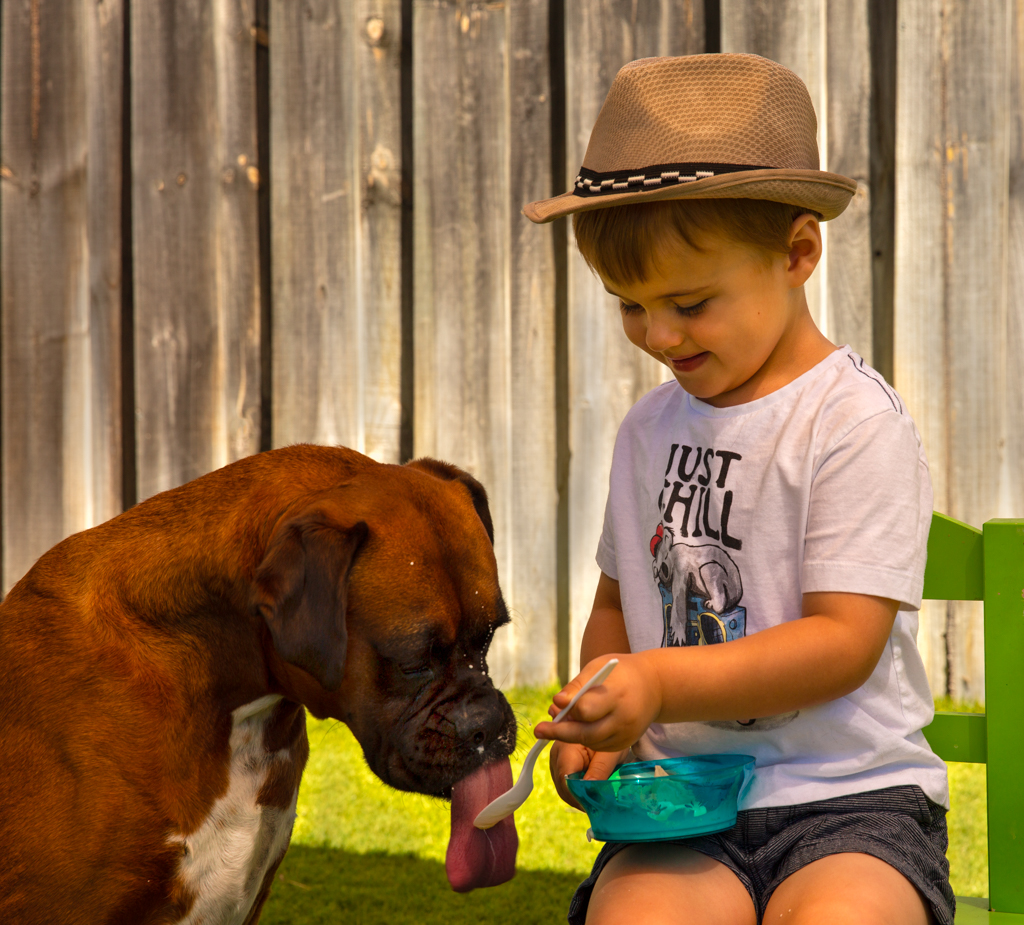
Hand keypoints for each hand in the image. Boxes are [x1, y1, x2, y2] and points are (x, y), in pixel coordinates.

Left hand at [534, 653, 660, 752]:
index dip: (570, 708)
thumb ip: (578, 686)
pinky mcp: (626, 744)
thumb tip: (556, 702)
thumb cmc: (622, 672)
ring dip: (569, 736)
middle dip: (560, 732)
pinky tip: (575, 728)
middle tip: (539, 730)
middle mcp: (624, 719)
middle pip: (586, 732)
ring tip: (553, 726)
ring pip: (591, 742)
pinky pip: (599, 746)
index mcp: (617, 695)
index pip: (588, 709)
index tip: (556, 702)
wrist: (656, 686)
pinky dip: (584, 739)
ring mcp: (626, 735)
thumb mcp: (599, 667)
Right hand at [549, 741, 630, 809]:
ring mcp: (556, 760)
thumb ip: (600, 769)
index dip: (579, 796)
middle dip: (579, 799)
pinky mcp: (561, 765)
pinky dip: (577, 791)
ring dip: (578, 796)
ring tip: (596, 802)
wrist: (606, 721)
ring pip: (563, 787)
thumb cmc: (610, 733)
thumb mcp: (610, 752)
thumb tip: (589, 791)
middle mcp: (556, 755)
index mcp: (566, 748)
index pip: (565, 779)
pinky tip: (591, 794)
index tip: (593, 805)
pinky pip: (565, 783)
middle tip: (597, 807)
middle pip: (562, 785)